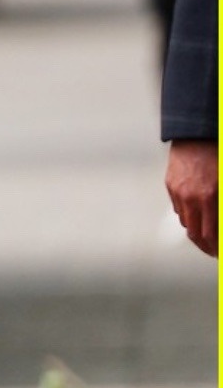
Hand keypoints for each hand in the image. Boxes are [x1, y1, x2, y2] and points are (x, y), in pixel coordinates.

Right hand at [165, 139, 217, 257]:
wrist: (197, 134)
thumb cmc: (216, 156)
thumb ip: (221, 206)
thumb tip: (218, 224)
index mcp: (210, 197)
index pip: (210, 234)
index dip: (215, 247)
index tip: (218, 254)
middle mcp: (192, 197)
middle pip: (194, 234)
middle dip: (204, 246)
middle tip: (212, 251)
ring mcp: (178, 192)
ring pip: (185, 222)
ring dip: (195, 231)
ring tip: (204, 233)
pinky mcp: (170, 186)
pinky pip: (178, 208)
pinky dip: (187, 215)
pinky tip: (195, 214)